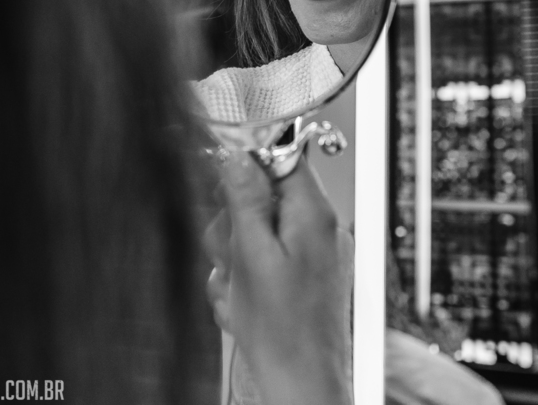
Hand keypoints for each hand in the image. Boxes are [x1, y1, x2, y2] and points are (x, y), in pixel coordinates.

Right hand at [204, 153, 352, 404]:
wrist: (300, 382)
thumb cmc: (283, 329)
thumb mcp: (252, 254)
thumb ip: (244, 200)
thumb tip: (236, 155)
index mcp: (312, 214)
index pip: (281, 156)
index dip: (246, 160)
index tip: (221, 176)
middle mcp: (315, 228)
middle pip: (258, 195)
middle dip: (231, 223)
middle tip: (230, 253)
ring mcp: (306, 253)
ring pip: (249, 228)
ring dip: (231, 254)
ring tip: (236, 285)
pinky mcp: (295, 274)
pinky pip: (255, 257)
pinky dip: (241, 275)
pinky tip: (241, 298)